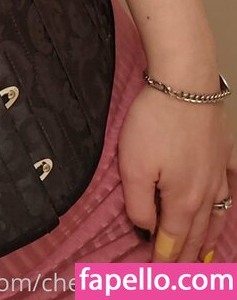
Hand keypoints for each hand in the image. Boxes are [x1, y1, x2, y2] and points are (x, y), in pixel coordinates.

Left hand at [118, 85, 235, 261]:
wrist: (185, 83)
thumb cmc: (154, 122)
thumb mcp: (133, 166)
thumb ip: (139, 204)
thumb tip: (146, 229)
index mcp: (182, 200)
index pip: (173, 239)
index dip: (165, 259)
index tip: (158, 277)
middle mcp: (206, 192)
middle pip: (197, 232)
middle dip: (189, 257)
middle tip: (184, 276)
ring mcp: (219, 170)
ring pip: (218, 214)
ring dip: (211, 238)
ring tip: (208, 256)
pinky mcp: (225, 149)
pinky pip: (234, 182)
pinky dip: (231, 201)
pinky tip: (229, 206)